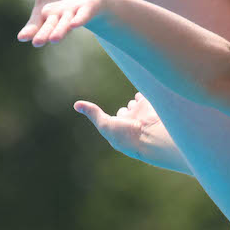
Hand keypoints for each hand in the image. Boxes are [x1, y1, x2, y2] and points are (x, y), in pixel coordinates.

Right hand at [0, 0, 107, 46]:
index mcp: (44, 13)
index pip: (34, 23)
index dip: (29, 30)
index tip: (22, 38)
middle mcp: (57, 18)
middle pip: (49, 27)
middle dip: (43, 34)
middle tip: (37, 42)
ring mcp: (72, 15)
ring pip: (64, 25)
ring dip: (60, 32)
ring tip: (53, 40)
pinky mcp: (87, 11)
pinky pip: (82, 17)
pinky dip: (79, 20)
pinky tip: (75, 24)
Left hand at [73, 92, 191, 174]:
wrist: (153, 135)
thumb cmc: (128, 136)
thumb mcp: (105, 125)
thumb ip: (93, 113)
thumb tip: (76, 105)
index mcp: (121, 131)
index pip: (114, 121)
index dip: (113, 118)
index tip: (116, 123)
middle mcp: (132, 123)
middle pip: (126, 110)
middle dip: (127, 110)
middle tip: (131, 117)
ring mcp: (142, 115)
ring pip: (134, 103)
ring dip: (134, 102)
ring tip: (137, 109)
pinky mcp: (151, 106)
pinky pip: (143, 96)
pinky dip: (141, 93)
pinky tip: (140, 95)